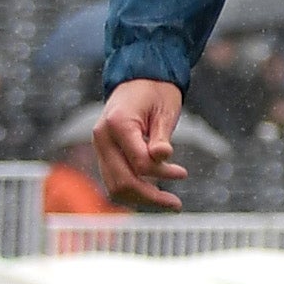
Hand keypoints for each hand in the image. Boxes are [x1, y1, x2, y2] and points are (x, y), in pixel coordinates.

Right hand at [91, 77, 187, 210]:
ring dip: (141, 198)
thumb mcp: (166, 109)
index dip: (162, 173)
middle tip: (176, 206)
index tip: (183, 173)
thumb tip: (162, 156)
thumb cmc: (157, 92)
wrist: (138, 78)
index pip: (138, 163)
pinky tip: (154, 192)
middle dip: (150, 197)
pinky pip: (114, 179)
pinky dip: (133, 190)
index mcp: (118, 124)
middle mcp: (102, 138)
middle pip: (121, 181)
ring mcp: (100, 146)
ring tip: (169, 203)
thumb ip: (162, 135)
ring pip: (114, 185)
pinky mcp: (104, 153)